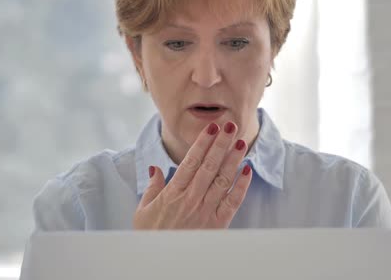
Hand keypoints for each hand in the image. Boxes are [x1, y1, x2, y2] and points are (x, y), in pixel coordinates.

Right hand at [133, 121, 252, 228]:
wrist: (161, 265)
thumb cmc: (151, 237)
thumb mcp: (143, 211)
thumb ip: (152, 188)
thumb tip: (156, 168)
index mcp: (173, 193)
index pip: (191, 162)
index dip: (203, 143)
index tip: (211, 128)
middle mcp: (191, 199)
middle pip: (209, 166)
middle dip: (221, 144)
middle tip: (230, 126)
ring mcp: (205, 211)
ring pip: (222, 180)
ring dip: (232, 160)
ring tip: (240, 142)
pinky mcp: (217, 224)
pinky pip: (232, 202)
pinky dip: (241, 186)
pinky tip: (246, 171)